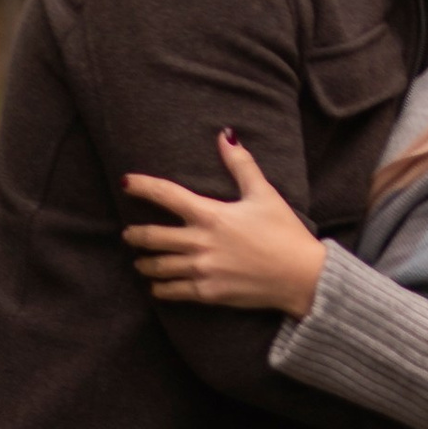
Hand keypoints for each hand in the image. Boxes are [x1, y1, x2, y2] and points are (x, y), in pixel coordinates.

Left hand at [122, 133, 327, 316]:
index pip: (167, 196)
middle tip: (127, 233)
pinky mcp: (209, 294)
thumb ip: (241, 164)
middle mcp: (201, 243)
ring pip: (159, 266)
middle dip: (135, 234)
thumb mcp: (264, 194)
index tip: (126, 182)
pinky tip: (156, 287)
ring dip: (145, 263)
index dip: (143, 186)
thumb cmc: (284, 232)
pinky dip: (160, 288)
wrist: (301, 276)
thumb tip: (225, 134)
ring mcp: (203, 270)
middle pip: (153, 236)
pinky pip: (174, 291)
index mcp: (211, 215)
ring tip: (139, 261)